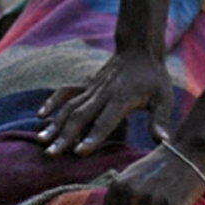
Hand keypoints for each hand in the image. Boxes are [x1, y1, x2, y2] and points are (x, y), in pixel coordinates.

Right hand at [37, 49, 172, 155]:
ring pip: (69, 107)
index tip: (79, 152)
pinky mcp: (86, 85)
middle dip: (65, 136)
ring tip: (41, 141)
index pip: (105, 121)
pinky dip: (52, 102)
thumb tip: (163, 143)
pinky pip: (65, 93)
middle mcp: (102, 93)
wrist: (139, 50)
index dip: (93, 137)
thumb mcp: (164, 98)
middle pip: (81, 116)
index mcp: (121, 98)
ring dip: (55, 124)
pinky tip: (41, 116)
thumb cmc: (154, 78)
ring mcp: (91, 88)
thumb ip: (160, 120)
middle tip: (52, 154)